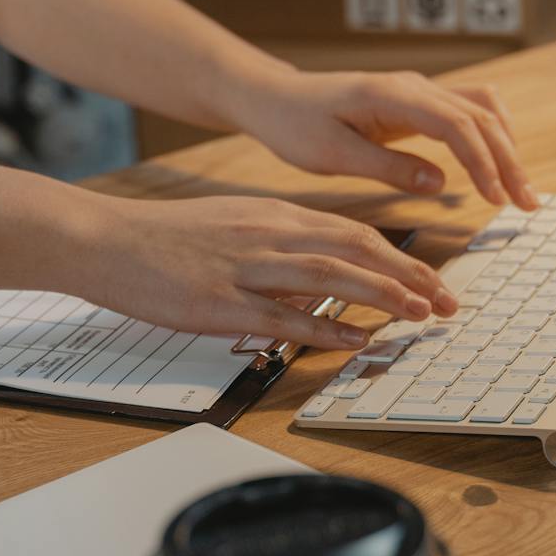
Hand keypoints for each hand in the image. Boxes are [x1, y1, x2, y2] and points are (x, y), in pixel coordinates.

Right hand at [64, 193, 457, 349]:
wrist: (108, 241)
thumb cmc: (167, 239)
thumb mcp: (234, 225)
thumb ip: (280, 241)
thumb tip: (325, 265)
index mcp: (275, 216)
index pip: (355, 231)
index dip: (401, 258)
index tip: (434, 280)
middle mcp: (269, 235)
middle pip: (357, 249)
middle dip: (410, 276)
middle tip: (447, 303)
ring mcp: (246, 268)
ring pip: (331, 275)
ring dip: (383, 296)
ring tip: (420, 315)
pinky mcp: (221, 303)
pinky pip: (283, 316)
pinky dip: (326, 327)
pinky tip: (356, 339)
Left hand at [229, 68, 537, 208]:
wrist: (277, 98)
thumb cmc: (296, 125)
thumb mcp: (332, 155)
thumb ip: (388, 167)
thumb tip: (441, 184)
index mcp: (392, 95)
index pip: (457, 125)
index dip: (483, 162)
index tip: (497, 200)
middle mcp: (413, 85)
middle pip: (481, 116)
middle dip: (509, 160)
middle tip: (528, 204)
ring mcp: (419, 89)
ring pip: (482, 110)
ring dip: (506, 148)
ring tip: (521, 191)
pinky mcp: (418, 101)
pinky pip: (468, 110)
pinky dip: (491, 135)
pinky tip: (497, 164)